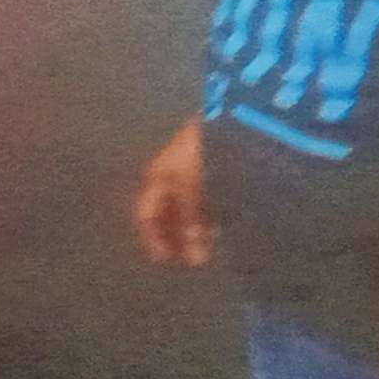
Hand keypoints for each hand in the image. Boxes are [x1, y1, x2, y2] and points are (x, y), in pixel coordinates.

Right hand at [133, 122, 215, 267]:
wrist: (233, 117)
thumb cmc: (204, 155)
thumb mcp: (194, 193)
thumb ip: (193, 225)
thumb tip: (194, 258)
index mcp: (156, 177)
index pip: (145, 215)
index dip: (152, 240)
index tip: (165, 261)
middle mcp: (169, 173)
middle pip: (166, 211)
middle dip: (176, 235)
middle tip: (192, 258)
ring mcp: (190, 167)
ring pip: (187, 204)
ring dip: (195, 225)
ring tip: (211, 244)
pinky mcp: (211, 163)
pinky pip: (204, 195)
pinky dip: (209, 212)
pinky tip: (223, 222)